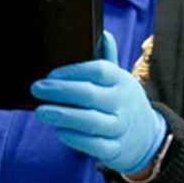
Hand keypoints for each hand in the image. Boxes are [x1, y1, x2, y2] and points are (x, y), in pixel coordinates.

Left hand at [29, 31, 165, 175]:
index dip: (73, 70)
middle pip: (90, 94)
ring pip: (91, 121)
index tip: (50, 73)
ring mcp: (120, 127)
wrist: (147, 138)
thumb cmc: (121, 103)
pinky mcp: (115, 149)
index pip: (99, 70)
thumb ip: (107, 58)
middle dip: (60, 91)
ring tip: (41, 111)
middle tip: (36, 88)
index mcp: (122, 81)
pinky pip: (94, 145)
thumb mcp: (118, 80)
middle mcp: (122, 103)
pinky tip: (59, 131)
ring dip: (63, 116)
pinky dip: (75, 139)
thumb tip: (102, 34)